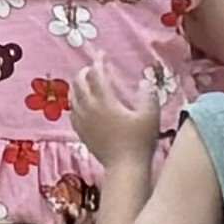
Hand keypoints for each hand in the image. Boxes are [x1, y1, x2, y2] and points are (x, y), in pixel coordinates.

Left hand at [69, 49, 164, 171]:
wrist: (125, 168)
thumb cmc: (139, 141)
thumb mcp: (150, 116)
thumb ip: (148, 95)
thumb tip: (144, 81)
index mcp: (104, 101)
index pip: (96, 74)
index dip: (98, 62)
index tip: (103, 55)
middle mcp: (89, 108)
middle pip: (79, 82)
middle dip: (86, 71)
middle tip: (95, 68)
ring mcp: (82, 120)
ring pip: (73, 95)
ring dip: (78, 85)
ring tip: (87, 83)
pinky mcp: (81, 132)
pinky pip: (73, 111)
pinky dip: (76, 101)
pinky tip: (82, 104)